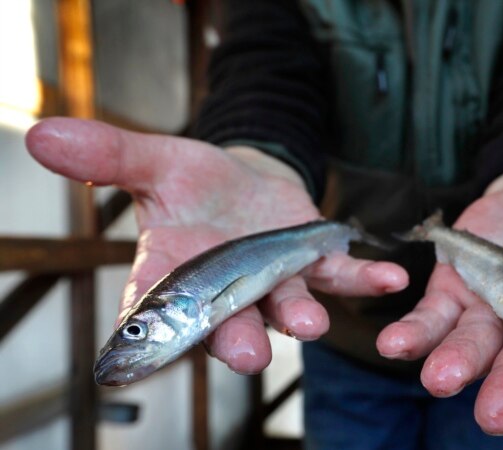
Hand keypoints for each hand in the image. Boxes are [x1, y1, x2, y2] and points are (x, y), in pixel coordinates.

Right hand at [26, 117, 407, 373]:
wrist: (245, 180)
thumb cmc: (196, 183)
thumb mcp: (155, 162)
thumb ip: (110, 157)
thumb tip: (46, 134)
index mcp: (174, 274)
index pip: (156, 305)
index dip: (150, 330)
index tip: (136, 362)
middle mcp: (224, 291)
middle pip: (225, 323)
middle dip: (235, 340)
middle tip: (244, 356)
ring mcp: (274, 283)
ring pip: (285, 306)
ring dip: (300, 315)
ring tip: (312, 322)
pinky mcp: (313, 266)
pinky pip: (340, 276)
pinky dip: (364, 279)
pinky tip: (389, 279)